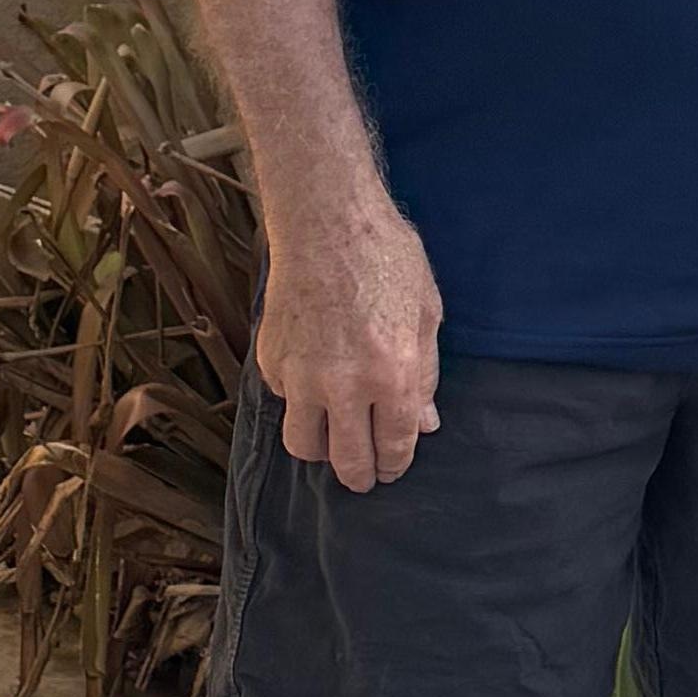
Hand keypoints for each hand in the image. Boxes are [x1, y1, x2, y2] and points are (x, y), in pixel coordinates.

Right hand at [260, 199, 444, 491]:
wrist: (325, 219)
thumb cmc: (385, 257)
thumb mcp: (425, 312)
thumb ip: (426, 374)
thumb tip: (426, 422)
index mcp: (392, 376)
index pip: (393, 446)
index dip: (394, 466)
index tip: (391, 470)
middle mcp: (343, 386)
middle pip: (346, 461)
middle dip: (360, 476)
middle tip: (364, 475)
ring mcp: (301, 377)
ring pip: (303, 445)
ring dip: (321, 451)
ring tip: (333, 441)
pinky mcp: (271, 361)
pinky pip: (284, 402)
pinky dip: (298, 403)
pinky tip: (313, 384)